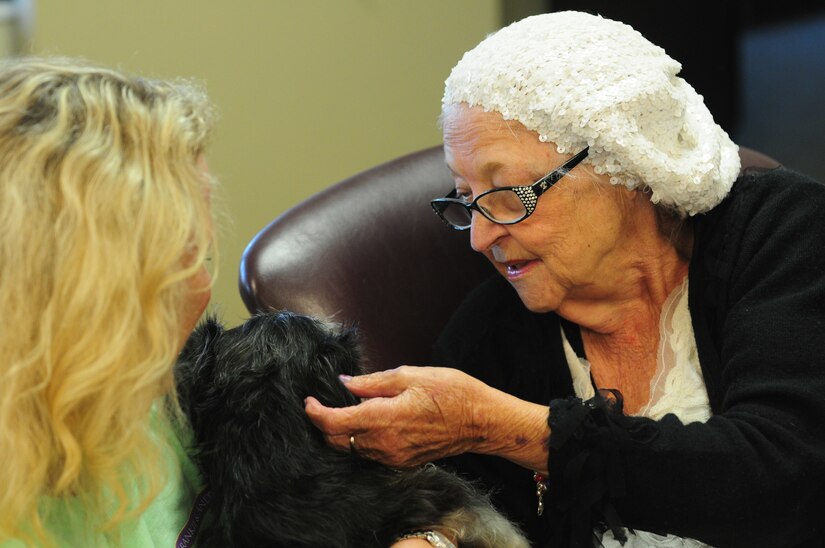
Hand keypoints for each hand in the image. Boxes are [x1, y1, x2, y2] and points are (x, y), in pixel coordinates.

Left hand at [304, 366, 490, 467]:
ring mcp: (393, 457)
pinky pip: (370, 455)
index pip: (334, 423)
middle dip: (324, 424)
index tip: (309, 401)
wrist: (481, 422)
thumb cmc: (452, 393)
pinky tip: (367, 424)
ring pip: (353, 450)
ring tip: (346, 410)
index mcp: (383, 419)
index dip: (315, 413)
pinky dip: (360, 441)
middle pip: (338, 441)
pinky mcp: (402, 462)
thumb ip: (373, 382)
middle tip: (322, 404)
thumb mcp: (410, 375)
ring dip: (342, 433)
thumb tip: (347, 383)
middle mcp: (384, 444)